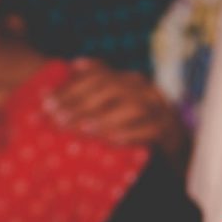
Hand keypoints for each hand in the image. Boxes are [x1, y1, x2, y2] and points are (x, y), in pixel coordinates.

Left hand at [46, 58, 188, 159]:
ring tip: (82, 128)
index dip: (70, 86)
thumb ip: (93, 96)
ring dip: (104, 117)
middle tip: (57, 118)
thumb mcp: (113, 109)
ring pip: (129, 106)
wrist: (175, 145)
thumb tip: (68, 76)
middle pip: (109, 88)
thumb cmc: (136, 126)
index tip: (46, 101)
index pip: (96, 75)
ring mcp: (157, 107)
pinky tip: (111, 140)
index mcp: (127, 79)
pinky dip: (129, 132)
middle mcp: (143, 88)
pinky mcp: (167, 129)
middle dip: (80, 102)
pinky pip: (149, 128)